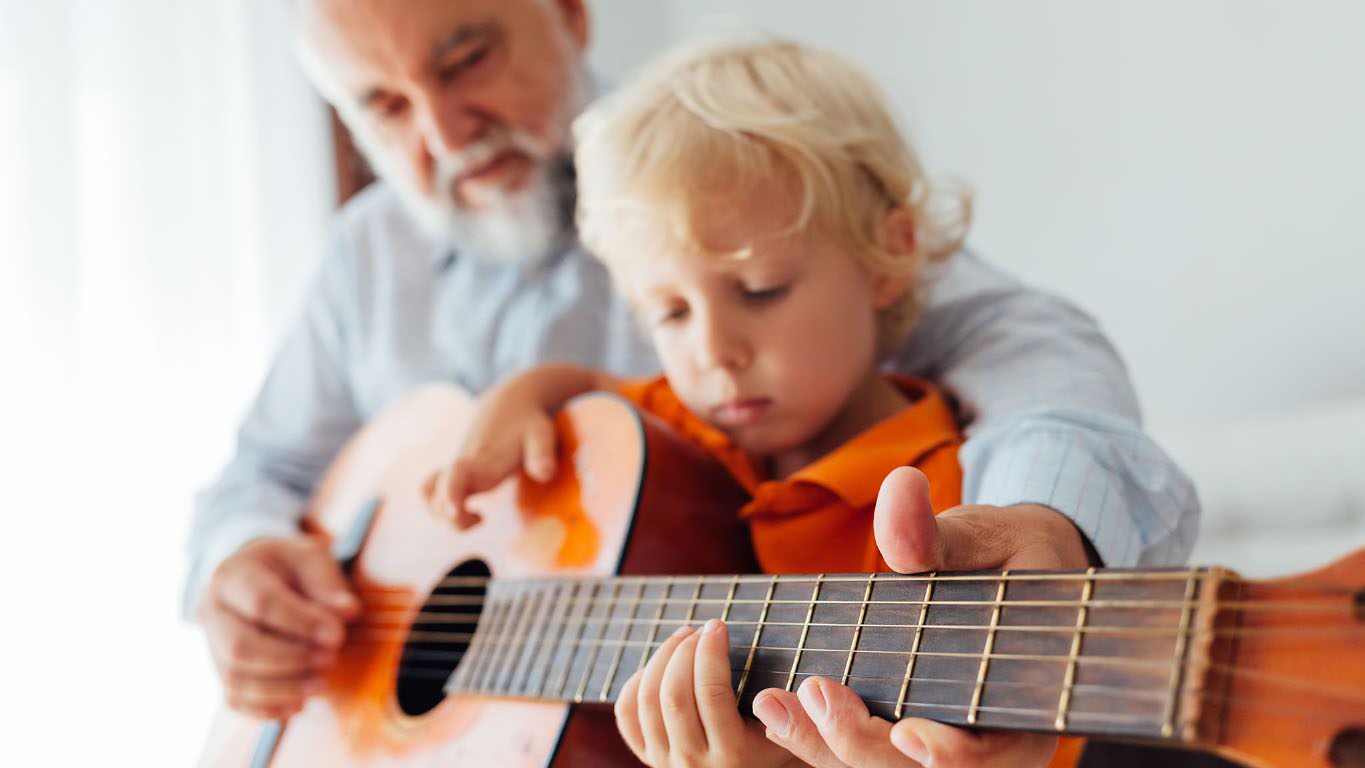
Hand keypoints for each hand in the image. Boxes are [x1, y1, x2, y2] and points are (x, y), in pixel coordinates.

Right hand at [197, 535, 358, 719]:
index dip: (301, 623)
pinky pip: (236, 699)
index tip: (337, 635)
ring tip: (322, 683)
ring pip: (236, 678)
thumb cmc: (289, 565)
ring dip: (284, 688)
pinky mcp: (222, 670)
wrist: (260, 574)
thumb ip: (329, 584)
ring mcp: (211, 644)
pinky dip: (269, 708)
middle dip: (290, 659)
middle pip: (240, 647)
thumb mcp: (310, 558)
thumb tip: (348, 613)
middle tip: (330, 658)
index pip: (261, 603)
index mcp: (232, 574)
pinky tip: (300, 704)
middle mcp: (212, 610)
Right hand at [425, 378, 558, 526]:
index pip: (457, 475)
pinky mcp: (453, 471)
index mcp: (484, 459)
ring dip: (445, 516)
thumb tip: (546, 473)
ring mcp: (454, 468)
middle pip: (438, 496)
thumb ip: (542, 454)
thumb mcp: (542, 434)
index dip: (451, 493)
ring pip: (431, 497)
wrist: (509, 402)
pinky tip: (467, 508)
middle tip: (482, 517)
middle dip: (454, 519)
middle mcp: (463, 465)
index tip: (456, 511)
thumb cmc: (528, 421)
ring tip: (478, 515)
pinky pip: (432, 491)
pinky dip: (441, 506)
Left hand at [615, 619, 804, 767]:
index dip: (710, 652)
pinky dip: (637, 683)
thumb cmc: (776, 757)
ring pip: (646, 701)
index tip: (718, 626)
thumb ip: (796, 716)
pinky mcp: (648, 758)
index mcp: (732, 755)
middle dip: (684, 651)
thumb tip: (809, 686)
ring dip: (661, 659)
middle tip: (700, 630)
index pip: (710, 693)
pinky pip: (627, 716)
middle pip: (673, 694)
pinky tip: (659, 665)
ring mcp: (665, 762)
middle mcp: (693, 763)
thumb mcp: (792, 739)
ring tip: (683, 637)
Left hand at [753, 466, 1092, 766]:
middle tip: (815, 692)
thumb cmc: (1003, 553)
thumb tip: (900, 487)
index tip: (908, 734)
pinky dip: (813, 735)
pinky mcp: (895, 730)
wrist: (1004, 570)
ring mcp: (935, 739)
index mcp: (1024, 704)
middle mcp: (983, 739)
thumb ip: (935, 532)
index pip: (993, 753)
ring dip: (822, 745)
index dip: (953, 755)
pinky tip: (773, 706)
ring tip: (772, 703)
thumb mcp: (981, 535)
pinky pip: (856, 750)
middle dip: (862, 743)